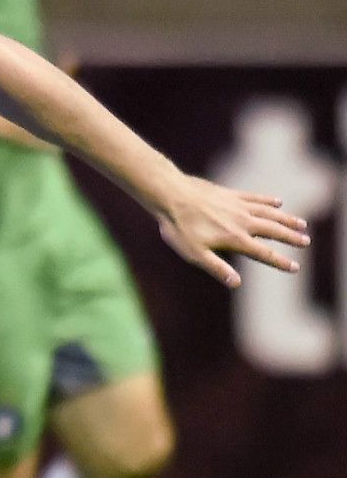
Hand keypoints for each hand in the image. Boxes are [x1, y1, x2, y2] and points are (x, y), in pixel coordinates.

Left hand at [156, 175, 309, 287]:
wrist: (171, 195)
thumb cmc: (179, 227)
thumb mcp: (195, 253)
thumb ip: (217, 268)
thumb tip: (237, 283)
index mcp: (235, 239)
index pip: (264, 253)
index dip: (280, 261)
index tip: (295, 267)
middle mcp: (242, 221)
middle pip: (274, 230)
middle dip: (291, 237)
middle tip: (306, 242)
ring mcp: (238, 206)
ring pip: (270, 213)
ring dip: (286, 219)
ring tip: (301, 224)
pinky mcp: (231, 194)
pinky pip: (256, 198)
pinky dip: (268, 201)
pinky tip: (278, 202)